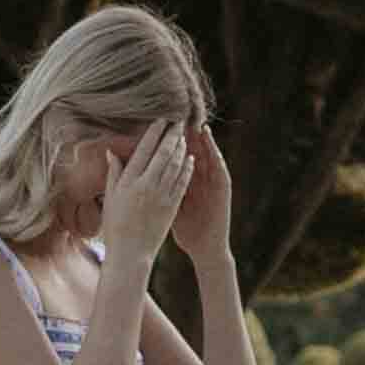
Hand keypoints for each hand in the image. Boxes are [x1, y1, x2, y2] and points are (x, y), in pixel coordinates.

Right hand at [101, 121, 193, 264]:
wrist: (130, 254)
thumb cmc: (115, 226)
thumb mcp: (110, 198)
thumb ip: (114, 173)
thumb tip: (111, 151)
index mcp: (129, 182)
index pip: (144, 150)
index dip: (154, 133)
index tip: (162, 120)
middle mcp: (146, 186)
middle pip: (163, 154)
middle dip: (172, 135)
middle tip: (179, 122)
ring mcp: (161, 196)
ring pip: (175, 166)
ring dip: (181, 149)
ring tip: (184, 136)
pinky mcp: (172, 206)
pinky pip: (182, 182)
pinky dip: (187, 168)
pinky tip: (190, 159)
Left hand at [171, 123, 234, 261]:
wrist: (205, 247)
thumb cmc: (187, 228)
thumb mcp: (169, 204)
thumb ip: (159, 186)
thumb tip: (141, 174)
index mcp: (185, 181)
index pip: (177, 156)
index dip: (169, 142)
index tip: (158, 126)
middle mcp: (201, 178)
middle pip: (193, 152)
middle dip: (186, 136)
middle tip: (178, 117)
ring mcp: (213, 183)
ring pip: (208, 157)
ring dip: (203, 142)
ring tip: (196, 125)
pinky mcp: (223, 191)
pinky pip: (220, 171)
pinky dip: (215, 158)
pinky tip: (210, 148)